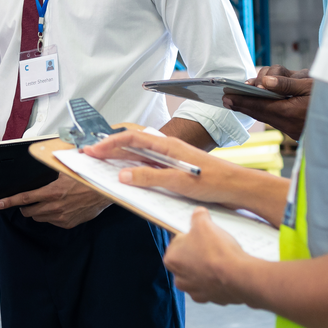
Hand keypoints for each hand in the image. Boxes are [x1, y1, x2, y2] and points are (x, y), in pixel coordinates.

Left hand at [0, 174, 110, 228]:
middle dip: (25, 206)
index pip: (25, 198)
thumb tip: (39, 154)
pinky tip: (57, 207)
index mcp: (52, 192)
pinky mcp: (68, 223)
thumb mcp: (66, 168)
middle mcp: (55, 207)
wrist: (104, 192)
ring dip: (37, 211)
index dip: (10, 201)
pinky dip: (49, 216)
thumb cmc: (86, 177)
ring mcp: (61, 217)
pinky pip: (51, 222)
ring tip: (44, 202)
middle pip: (29, 211)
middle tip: (27, 201)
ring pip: (39, 218)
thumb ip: (51, 165)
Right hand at [81, 129, 253, 208]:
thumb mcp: (180, 182)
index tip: (92, 150)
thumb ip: (150, 178)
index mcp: (168, 146)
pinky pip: (147, 165)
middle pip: (132, 145)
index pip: (131, 139)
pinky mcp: (174, 169)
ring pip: (138, 154)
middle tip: (88, 154)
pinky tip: (126, 174)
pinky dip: (132, 167)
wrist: (238, 187)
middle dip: (108, 148)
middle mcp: (167, 149)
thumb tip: (123, 175)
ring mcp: (170, 159)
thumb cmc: (215, 181)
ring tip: (100, 161)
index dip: (109, 144)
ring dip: (119, 157)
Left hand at [164, 208, 252, 304]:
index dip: (191, 236)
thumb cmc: (216, 251)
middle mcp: (179, 278)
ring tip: (223, 258)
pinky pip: (214, 285)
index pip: (177, 243)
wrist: (238, 276)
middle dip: (199, 253)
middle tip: (213, 245)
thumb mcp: (204, 223)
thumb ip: (198, 216)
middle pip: (188, 259)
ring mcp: (195, 291)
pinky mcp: (211, 298)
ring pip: (200, 274)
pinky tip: (228, 270)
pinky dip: (219, 279)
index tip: (202, 234)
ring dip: (208, 267)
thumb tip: (199, 213)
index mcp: (171, 259)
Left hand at [222, 65, 312, 139]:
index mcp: (290, 112)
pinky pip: (279, 114)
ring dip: (263, 98)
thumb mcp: (309, 85)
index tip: (226, 96)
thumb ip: (285, 83)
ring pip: (269, 110)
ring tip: (260, 83)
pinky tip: (270, 93)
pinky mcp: (297, 127)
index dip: (241, 100)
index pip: (259, 106)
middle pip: (260, 110)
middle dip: (246, 101)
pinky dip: (273, 104)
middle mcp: (289, 122)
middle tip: (229, 95)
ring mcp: (293, 127)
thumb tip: (264, 81)